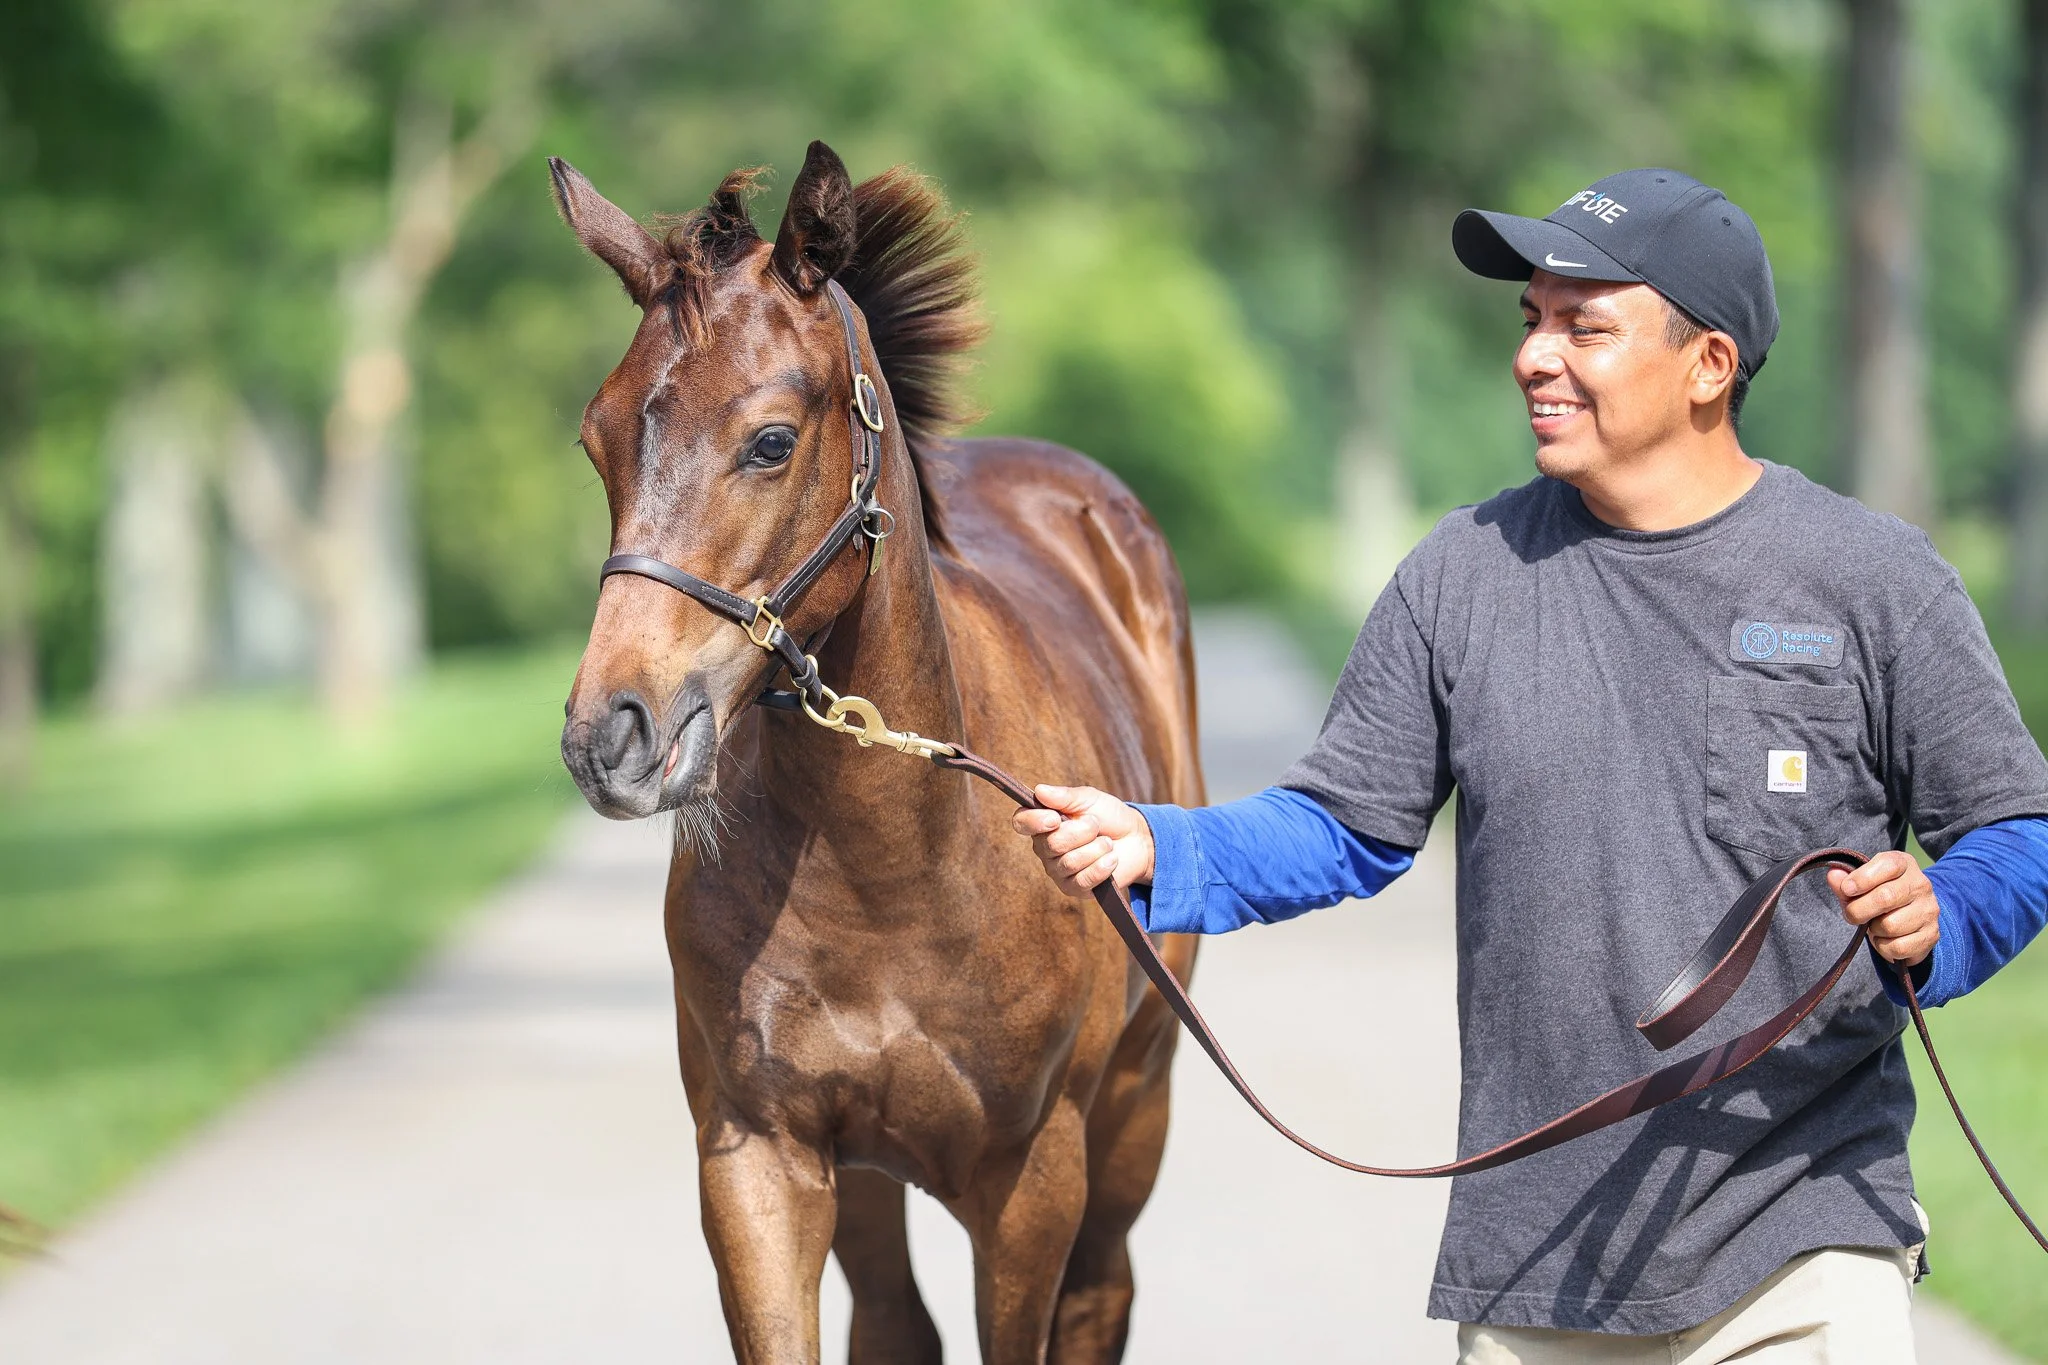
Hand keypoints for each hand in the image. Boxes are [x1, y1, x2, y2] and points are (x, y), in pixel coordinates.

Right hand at [1011, 784, 1155, 898]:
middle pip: (1051, 844)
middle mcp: (1045, 849)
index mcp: (1044, 823)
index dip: (1034, 821)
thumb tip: (1039, 791)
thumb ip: (1065, 796)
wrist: (1136, 839)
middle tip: (1096, 825)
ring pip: (1069, 862)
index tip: (1055, 818)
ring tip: (1107, 842)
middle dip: (1081, 832)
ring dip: (1096, 848)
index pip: (1022, 823)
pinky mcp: (1075, 888)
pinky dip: (1102, 867)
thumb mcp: (1089, 799)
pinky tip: (1111, 859)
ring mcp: (1059, 871)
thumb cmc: (1109, 817)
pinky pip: (1083, 880)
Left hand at [1827, 851, 1939, 967]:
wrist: (1909, 919)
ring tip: (1875, 924)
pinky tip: (1886, 938)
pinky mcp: (1931, 935)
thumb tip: (1833, 875)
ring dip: (1874, 930)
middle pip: (1885, 897)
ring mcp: (1929, 910)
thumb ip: (1845, 881)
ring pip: (1890, 925)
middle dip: (1859, 910)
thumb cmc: (1879, 896)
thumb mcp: (1861, 884)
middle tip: (1853, 914)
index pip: (1888, 865)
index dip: (1862, 878)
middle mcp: (1921, 885)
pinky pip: (1898, 947)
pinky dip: (1884, 947)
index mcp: (1904, 864)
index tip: (1847, 889)